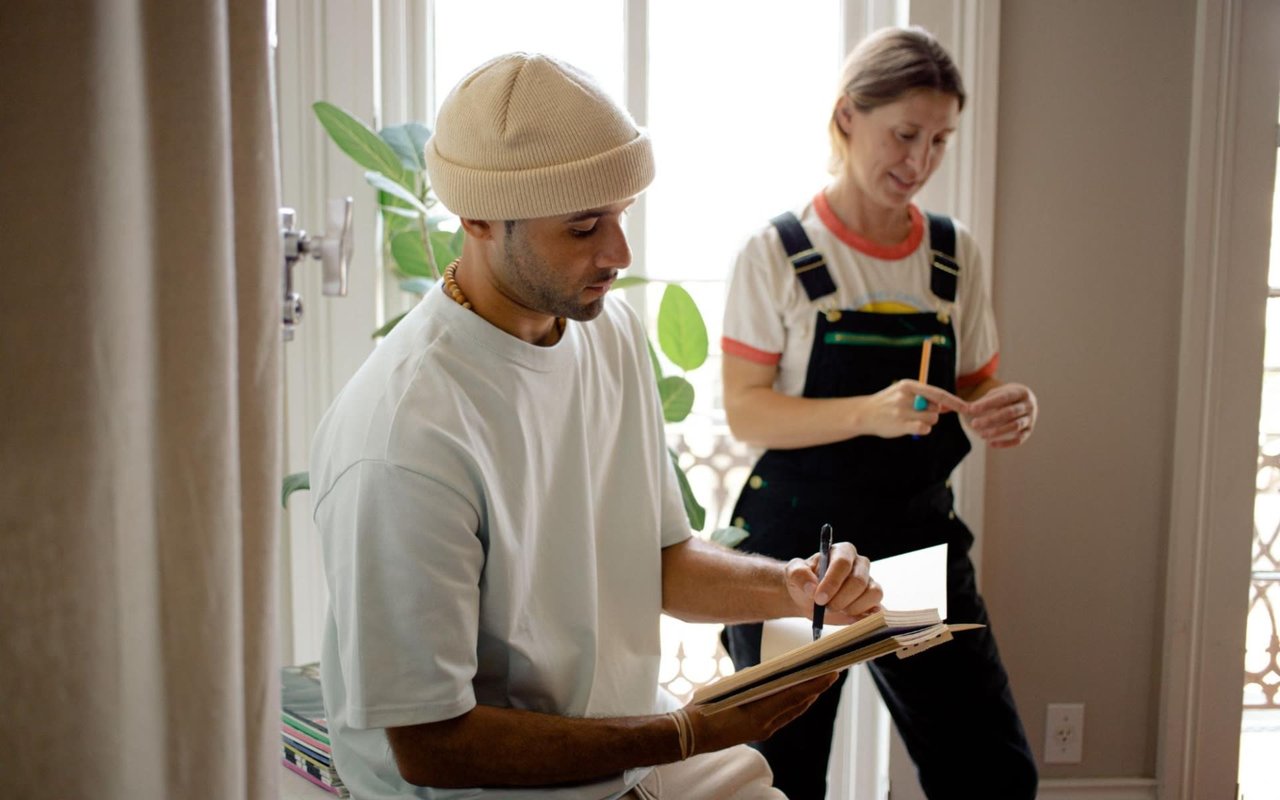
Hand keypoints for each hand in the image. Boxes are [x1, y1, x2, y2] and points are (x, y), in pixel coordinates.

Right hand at [685, 673, 839, 754]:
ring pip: (793, 711)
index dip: (815, 684)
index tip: (832, 672)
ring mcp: (763, 730)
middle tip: (831, 671)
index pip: (795, 696)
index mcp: (759, 715)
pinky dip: (793, 703)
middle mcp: (766, 726)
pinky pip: (783, 716)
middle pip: (799, 704)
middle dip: (817, 688)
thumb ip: (753, 680)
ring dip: (807, 696)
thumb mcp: (729, 687)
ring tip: (819, 680)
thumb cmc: (706, 707)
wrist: (691, 734)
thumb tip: (772, 673)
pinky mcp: (759, 731)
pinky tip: (797, 693)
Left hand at [784, 542, 882, 623]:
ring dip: (853, 607)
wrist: (809, 598)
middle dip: (840, 598)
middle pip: (858, 580)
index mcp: (841, 552)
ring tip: (836, 609)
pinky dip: (866, 615)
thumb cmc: (804, 581)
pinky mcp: (873, 600)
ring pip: (872, 593)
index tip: (819, 598)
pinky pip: (879, 607)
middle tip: (826, 607)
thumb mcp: (793, 573)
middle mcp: (859, 564)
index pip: (843, 563)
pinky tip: (851, 616)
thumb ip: (799, 574)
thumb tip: (812, 587)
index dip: (832, 582)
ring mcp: (869, 582)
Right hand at [859, 380, 968, 438]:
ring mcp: (903, 411)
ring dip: (926, 422)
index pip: (938, 393)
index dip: (954, 401)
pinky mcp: (900, 425)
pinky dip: (922, 430)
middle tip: (916, 414)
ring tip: (910, 420)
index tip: (966, 407)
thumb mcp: (904, 393)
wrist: (863, 413)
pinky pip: (924, 429)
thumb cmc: (887, 403)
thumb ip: (925, 397)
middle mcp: (907, 396)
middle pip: (936, 408)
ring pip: (931, 419)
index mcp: (909, 385)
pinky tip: (910, 428)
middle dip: (932, 413)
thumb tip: (948, 406)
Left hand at [964, 382, 1036, 447]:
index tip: (971, 409)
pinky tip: (990, 444)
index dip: (987, 404)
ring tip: (981, 434)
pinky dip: (1005, 443)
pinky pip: (1019, 439)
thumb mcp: (996, 394)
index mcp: (1021, 392)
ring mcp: (1031, 418)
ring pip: (1015, 426)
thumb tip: (966, 409)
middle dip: (990, 419)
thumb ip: (983, 401)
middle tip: (974, 424)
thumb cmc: (1005, 397)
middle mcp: (1029, 405)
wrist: (1024, 401)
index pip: (1003, 398)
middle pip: (1009, 413)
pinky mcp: (1029, 431)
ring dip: (997, 431)